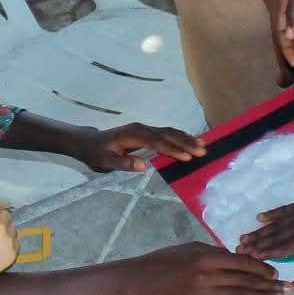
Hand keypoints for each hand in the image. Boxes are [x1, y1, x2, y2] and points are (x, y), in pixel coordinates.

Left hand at [78, 123, 205, 173]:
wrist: (90, 142)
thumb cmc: (97, 154)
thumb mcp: (106, 162)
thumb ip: (123, 164)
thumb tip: (143, 165)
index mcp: (132, 135)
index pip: (156, 142)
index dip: (172, 149)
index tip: (187, 157)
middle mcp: (141, 128)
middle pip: (167, 134)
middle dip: (185, 142)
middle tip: (202, 150)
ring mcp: (145, 129)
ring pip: (169, 132)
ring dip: (186, 138)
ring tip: (203, 145)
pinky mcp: (147, 132)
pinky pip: (166, 133)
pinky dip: (180, 137)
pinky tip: (192, 141)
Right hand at [128, 243, 284, 294]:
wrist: (143, 280)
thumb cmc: (167, 259)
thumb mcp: (192, 247)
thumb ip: (216, 253)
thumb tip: (240, 259)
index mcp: (207, 257)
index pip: (242, 263)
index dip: (261, 268)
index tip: (275, 272)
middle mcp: (207, 276)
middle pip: (245, 281)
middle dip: (269, 285)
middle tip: (288, 288)